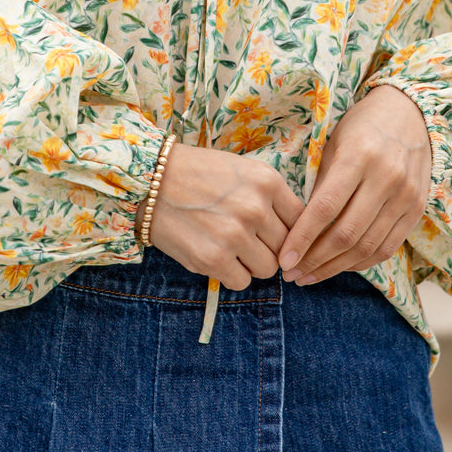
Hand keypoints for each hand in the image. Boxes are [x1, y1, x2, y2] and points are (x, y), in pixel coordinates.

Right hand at [137, 143, 302, 289]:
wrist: (150, 180)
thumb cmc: (198, 174)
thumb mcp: (243, 170)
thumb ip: (271, 197)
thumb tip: (296, 232)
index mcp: (267, 181)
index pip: (301, 220)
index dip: (292, 231)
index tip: (278, 234)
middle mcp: (256, 208)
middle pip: (286, 248)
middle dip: (270, 247)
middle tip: (249, 240)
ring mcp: (235, 235)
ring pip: (268, 268)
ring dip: (252, 263)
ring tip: (232, 248)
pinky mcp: (214, 259)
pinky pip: (241, 282)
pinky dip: (231, 274)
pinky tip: (217, 256)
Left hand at [278, 85, 430, 285]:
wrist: (411, 113)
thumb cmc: (362, 126)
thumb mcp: (334, 144)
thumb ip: (321, 183)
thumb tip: (298, 227)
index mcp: (358, 157)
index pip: (325, 208)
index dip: (303, 238)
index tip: (284, 259)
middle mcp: (386, 179)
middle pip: (346, 234)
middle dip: (315, 260)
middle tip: (292, 275)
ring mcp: (405, 196)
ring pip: (367, 247)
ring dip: (336, 268)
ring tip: (310, 276)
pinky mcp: (417, 209)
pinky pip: (387, 247)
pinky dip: (361, 262)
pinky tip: (340, 266)